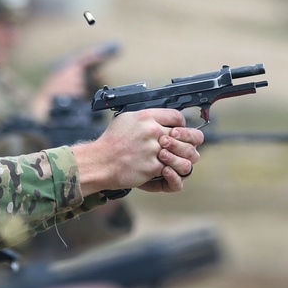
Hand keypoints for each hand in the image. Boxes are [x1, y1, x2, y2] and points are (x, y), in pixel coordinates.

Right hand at [71, 108, 202, 194]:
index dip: (181, 125)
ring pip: (183, 152)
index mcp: (146, 117)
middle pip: (184, 134)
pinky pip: (171, 167)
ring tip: (177, 159)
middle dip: (187, 141)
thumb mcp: (125, 119)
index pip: (177, 117)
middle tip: (184, 146)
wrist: (99, 162)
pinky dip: (170, 170)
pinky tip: (165, 170)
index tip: (179, 131)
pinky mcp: (153, 166)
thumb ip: (145, 118)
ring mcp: (154, 149)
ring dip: (182, 157)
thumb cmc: (110, 143)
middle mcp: (152, 131)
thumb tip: (159, 118)